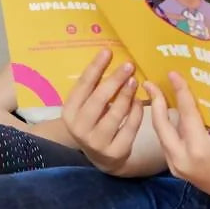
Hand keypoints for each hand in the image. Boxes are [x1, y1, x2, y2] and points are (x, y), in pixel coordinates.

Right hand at [62, 50, 143, 173]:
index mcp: (69, 113)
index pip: (82, 86)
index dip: (95, 68)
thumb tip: (109, 56)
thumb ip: (95, 87)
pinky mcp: (115, 152)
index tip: (108, 51)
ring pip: (115, 114)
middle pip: (98, 100)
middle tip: (129, 65)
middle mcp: (79, 128)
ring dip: (127, 95)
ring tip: (134, 81)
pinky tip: (140, 101)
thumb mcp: (87, 106)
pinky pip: (129, 127)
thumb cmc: (95, 121)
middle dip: (115, 80)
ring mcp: (97, 142)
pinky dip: (136, 112)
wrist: (102, 157)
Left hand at [146, 72, 209, 208]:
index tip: (172, 74)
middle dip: (155, 102)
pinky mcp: (177, 170)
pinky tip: (166, 114)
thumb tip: (196, 99)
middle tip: (149, 82)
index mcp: (199, 149)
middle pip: (162, 125)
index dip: (179, 91)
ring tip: (155, 94)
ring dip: (158, 114)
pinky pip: (168, 144)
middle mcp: (182, 160)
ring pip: (162, 135)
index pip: (185, 114)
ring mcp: (177, 167)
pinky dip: (166, 127)